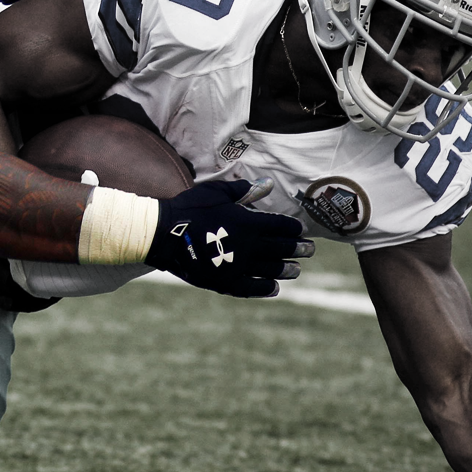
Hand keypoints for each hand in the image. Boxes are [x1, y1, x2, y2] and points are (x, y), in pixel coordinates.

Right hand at [145, 178, 311, 297]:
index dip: (293, 229)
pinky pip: (251, 288)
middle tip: (309, 250)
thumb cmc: (190, 208)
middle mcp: (248, 246)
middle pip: (281, 248)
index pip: (280, 226)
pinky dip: (265, 288)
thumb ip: (244, 190)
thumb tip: (267, 183)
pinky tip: (274, 288)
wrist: (162, 234)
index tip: (300, 230)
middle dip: (298, 249)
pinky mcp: (225, 282)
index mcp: (248, 222)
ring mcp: (237, 266)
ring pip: (271, 269)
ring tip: (296, 270)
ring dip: (287, 269)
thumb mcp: (217, 192)